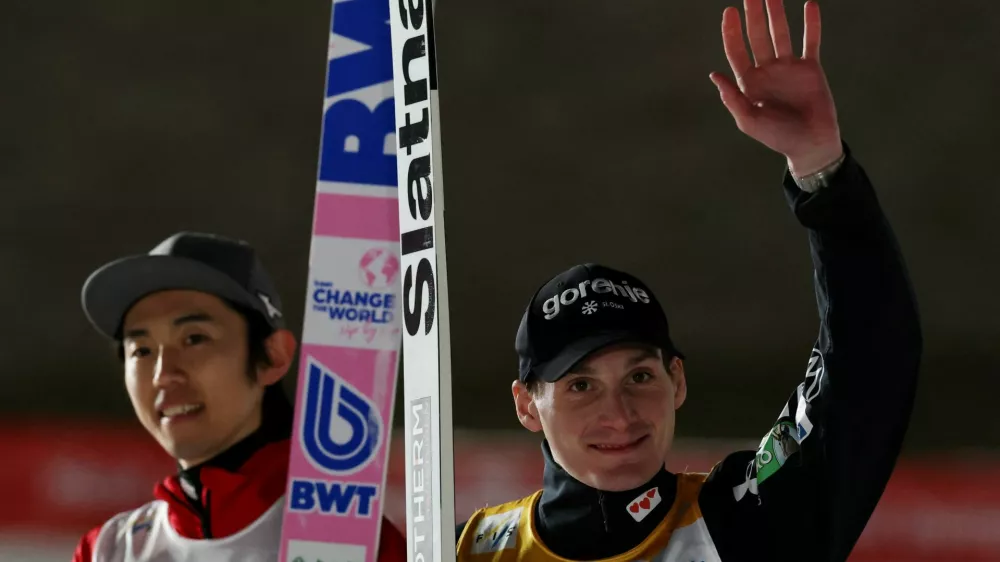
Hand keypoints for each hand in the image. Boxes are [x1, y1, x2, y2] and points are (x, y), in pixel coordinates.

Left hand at [710, 0, 842, 175]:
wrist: (810, 143)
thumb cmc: (777, 137)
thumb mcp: (749, 121)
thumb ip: (733, 99)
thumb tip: (715, 75)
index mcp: (748, 82)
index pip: (737, 51)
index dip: (731, 32)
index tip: (729, 12)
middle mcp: (766, 71)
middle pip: (756, 37)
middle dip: (753, 15)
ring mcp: (788, 67)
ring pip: (780, 34)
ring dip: (777, 14)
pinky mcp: (810, 68)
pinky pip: (810, 41)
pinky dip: (811, 24)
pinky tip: (809, 5)